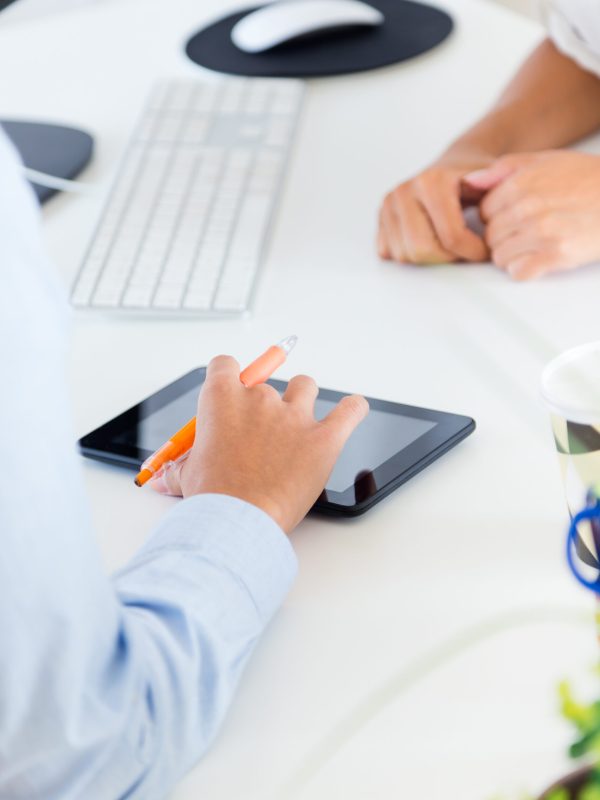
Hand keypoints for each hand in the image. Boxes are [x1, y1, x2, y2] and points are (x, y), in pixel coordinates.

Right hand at [150, 356, 368, 532]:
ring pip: (304, 387)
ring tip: (297, 425)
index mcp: (222, 398)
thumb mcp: (187, 476)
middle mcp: (259, 398)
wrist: (238, 521)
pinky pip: (350, 410)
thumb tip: (160, 479)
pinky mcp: (324, 437)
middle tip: (260, 438)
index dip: (229, 378)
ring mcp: (294, 416)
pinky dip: (353, 409)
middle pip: (266, 382)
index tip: (232, 394)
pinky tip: (352, 410)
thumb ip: (178, 469)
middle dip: (264, 405)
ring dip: (301, 401)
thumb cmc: (212, 497)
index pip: (226, 365)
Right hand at [377, 154, 491, 264]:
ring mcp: (388, 205)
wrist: (453, 166)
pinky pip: (391, 253)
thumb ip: (500, 193)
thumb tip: (498, 207)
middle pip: (422, 250)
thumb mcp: (494, 180)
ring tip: (449, 245)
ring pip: (406, 255)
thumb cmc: (474, 179)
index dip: (472, 251)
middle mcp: (403, 191)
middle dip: (448, 258)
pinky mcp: (380, 219)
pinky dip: (411, 255)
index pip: (451, 236)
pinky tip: (429, 241)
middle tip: (466, 251)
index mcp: (431, 181)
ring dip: (430, 258)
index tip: (486, 250)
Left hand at [464, 151, 599, 279]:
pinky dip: (525, 269)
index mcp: (523, 183)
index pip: (484, 211)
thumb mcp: (548, 160)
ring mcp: (542, 233)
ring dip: (513, 255)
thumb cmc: (587, 179)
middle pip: (490, 236)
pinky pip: (518, 272)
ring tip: (534, 245)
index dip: (496, 216)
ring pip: (500, 257)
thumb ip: (505, 168)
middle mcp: (529, 208)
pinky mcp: (556, 255)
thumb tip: (470, 181)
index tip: (513, 216)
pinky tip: (539, 259)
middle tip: (526, 233)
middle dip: (503, 237)